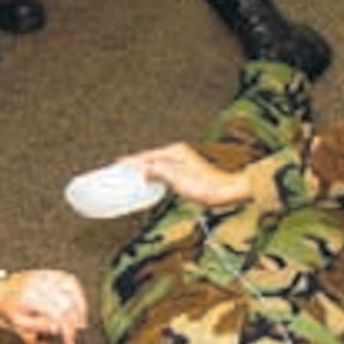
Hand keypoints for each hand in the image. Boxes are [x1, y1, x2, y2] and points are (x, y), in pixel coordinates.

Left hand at [0, 269, 86, 343]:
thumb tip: (58, 329)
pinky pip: (70, 280)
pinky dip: (78, 293)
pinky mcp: (49, 273)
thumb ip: (39, 326)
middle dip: (75, 323)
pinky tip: (78, 304)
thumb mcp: (17, 323)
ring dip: (81, 307)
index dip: (67, 331)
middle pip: (68, 304)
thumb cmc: (6, 307)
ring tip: (80, 322)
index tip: (69, 343)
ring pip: (73, 290)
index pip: (58, 315)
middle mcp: (40, 285)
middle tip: (74, 336)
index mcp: (31, 299)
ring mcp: (46, 277)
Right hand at [124, 143, 252, 207]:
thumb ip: (156, 170)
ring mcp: (183, 162)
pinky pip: (163, 171)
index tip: (118, 164)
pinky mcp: (186, 171)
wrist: (225, 192)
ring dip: (144, 170)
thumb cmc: (205, 186)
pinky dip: (154, 175)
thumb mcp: (175, 177)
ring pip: (156, 165)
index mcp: (174, 151)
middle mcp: (178, 153)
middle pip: (150, 158)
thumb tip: (141, 169)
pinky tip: (151, 182)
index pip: (146, 155)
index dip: (131, 161)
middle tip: (120, 170)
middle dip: (136, 164)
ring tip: (131, 176)